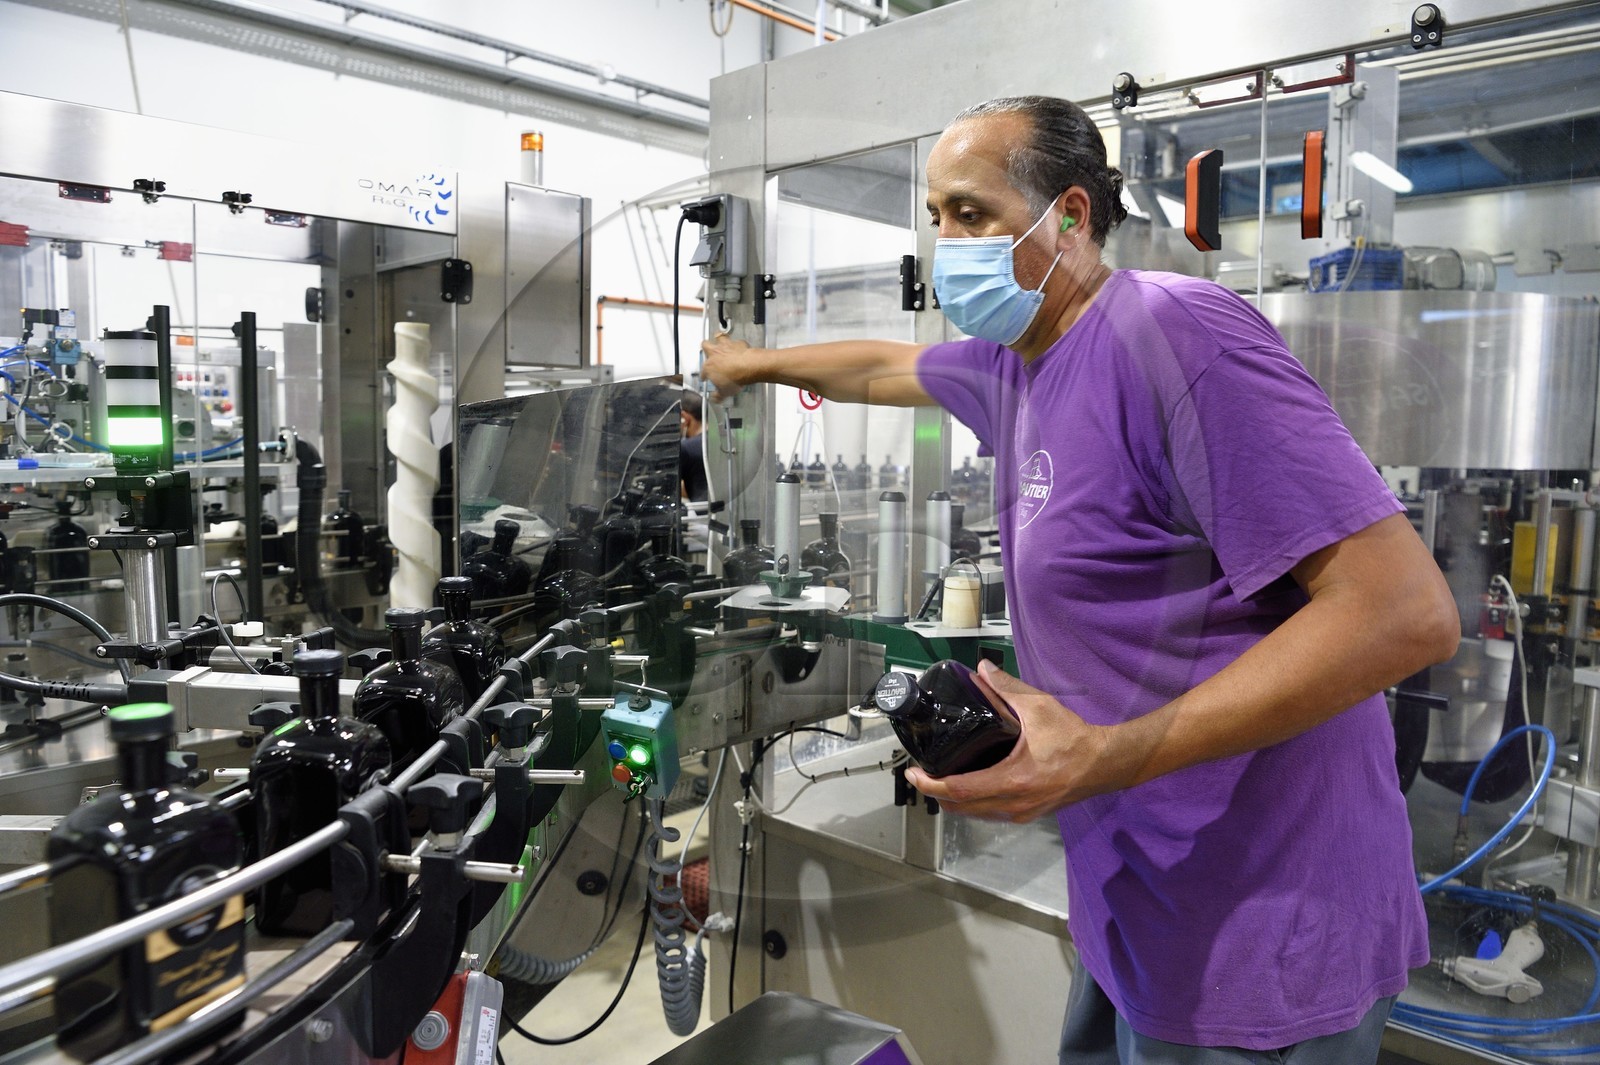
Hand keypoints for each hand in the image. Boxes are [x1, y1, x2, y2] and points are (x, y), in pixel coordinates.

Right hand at [700, 333, 754, 401]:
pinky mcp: (737, 343)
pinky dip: (736, 344)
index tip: (705, 378)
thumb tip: (716, 398)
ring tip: (720, 341)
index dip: (703, 376)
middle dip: (705, 348)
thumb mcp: (725, 392)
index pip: (703, 372)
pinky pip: (735, 341)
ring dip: (719, 340)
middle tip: (708, 351)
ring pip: (718, 337)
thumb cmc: (734, 378)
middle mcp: (715, 354)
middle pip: (705, 346)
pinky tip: (738, 347)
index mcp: (709, 367)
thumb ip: (718, 395)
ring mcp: (725, 347)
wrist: (748, 367)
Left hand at [904, 660, 1118, 822]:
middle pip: (960, 807)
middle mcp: (1013, 804)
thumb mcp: (1038, 707)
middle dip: (936, 792)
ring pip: (974, 813)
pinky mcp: (1028, 815)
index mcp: (1013, 780)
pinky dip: (973, 803)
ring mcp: (1020, 813)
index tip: (913, 773)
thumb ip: (1006, 688)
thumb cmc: (1074, 737)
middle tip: (923, 773)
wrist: (1105, 764)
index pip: (959, 789)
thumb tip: (982, 669)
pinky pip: (990, 813)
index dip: (930, 784)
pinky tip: (969, 784)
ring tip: (941, 777)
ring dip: (954, 800)